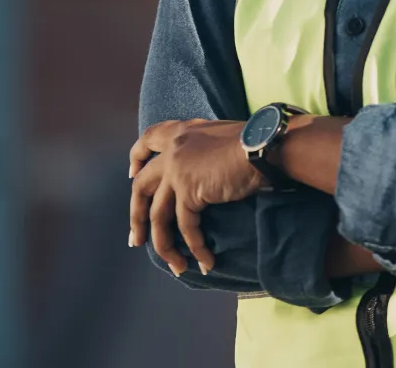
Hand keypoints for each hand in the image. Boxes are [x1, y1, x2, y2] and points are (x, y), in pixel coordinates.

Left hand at [128, 118, 260, 275]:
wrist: (263, 145)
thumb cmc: (254, 139)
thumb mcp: (220, 135)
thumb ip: (203, 147)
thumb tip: (204, 165)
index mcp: (181, 132)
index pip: (147, 139)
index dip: (137, 158)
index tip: (132, 174)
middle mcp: (173, 151)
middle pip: (141, 187)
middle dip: (136, 216)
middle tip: (136, 239)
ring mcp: (177, 172)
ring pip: (158, 216)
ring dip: (163, 244)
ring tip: (174, 264)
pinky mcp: (189, 192)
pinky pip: (186, 227)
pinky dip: (195, 247)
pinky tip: (205, 261)